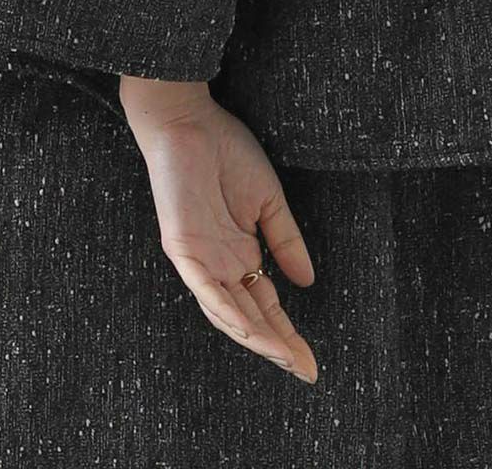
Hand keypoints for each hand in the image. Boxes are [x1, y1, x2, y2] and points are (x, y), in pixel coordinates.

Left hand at [119, 76, 317, 383]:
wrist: (188, 119)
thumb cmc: (225, 152)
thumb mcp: (268, 200)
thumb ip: (285, 241)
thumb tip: (307, 282)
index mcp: (237, 255)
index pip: (266, 306)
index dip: (288, 334)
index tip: (311, 363)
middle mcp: (217, 264)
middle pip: (248, 318)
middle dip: (276, 347)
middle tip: (305, 371)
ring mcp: (197, 258)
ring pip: (224, 311)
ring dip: (254, 336)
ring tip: (283, 357)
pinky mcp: (180, 244)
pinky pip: (201, 286)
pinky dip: (224, 308)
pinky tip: (247, 328)